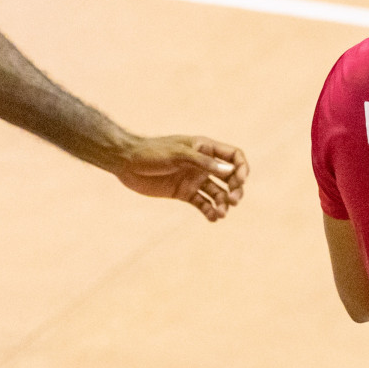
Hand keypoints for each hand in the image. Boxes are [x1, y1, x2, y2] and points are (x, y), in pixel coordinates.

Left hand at [112, 136, 248, 220]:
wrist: (126, 163)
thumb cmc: (152, 152)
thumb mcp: (179, 155)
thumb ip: (204, 163)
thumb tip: (231, 171)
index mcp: (205, 149)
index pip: (234, 156)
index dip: (242, 167)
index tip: (241, 180)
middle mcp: (203, 165)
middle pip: (230, 177)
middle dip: (236, 189)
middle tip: (233, 200)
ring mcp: (194, 179)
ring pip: (218, 193)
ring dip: (223, 203)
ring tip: (221, 213)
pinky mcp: (184, 193)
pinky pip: (203, 203)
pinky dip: (210, 211)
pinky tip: (213, 218)